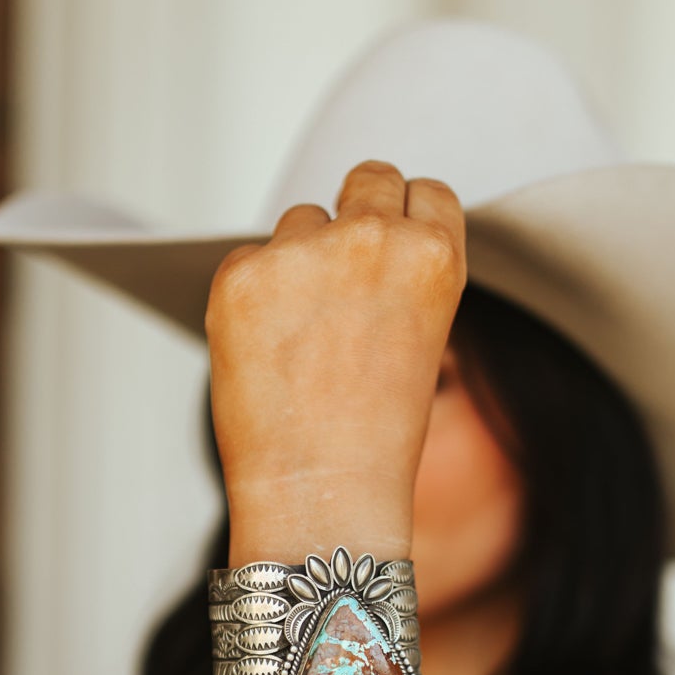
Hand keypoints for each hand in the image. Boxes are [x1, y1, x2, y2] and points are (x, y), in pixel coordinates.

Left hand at [206, 160, 466, 563]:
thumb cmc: (373, 439)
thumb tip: (355, 228)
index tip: (391, 248)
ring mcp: (304, 251)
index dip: (406, 221)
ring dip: (299, 261)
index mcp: (433, 257)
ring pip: (301, 220)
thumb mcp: (419, 342)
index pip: (424, 193)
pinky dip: (252, 298)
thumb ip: (397, 276)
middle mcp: (373, 238)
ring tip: (304, 342)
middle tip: (341, 273)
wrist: (321, 496)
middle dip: (356, 214)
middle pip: (368, 178)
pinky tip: (267, 355)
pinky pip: (248, 260)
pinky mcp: (242, 274)